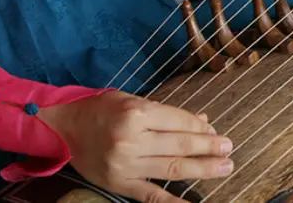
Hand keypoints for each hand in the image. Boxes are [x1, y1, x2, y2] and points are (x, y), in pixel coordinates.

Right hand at [40, 90, 232, 202]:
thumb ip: (167, 113)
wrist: (63, 127)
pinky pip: (151, 194)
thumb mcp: (134, 100)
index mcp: (137, 113)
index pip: (180, 122)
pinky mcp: (119, 183)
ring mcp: (126, 164)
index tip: (216, 133)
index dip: (201, 129)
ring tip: (224, 168)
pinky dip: (174, 201)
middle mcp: (132, 139)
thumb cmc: (101, 109)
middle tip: (229, 149)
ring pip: (172, 168)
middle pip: (181, 145)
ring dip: (203, 169)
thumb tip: (202, 122)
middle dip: (209, 148)